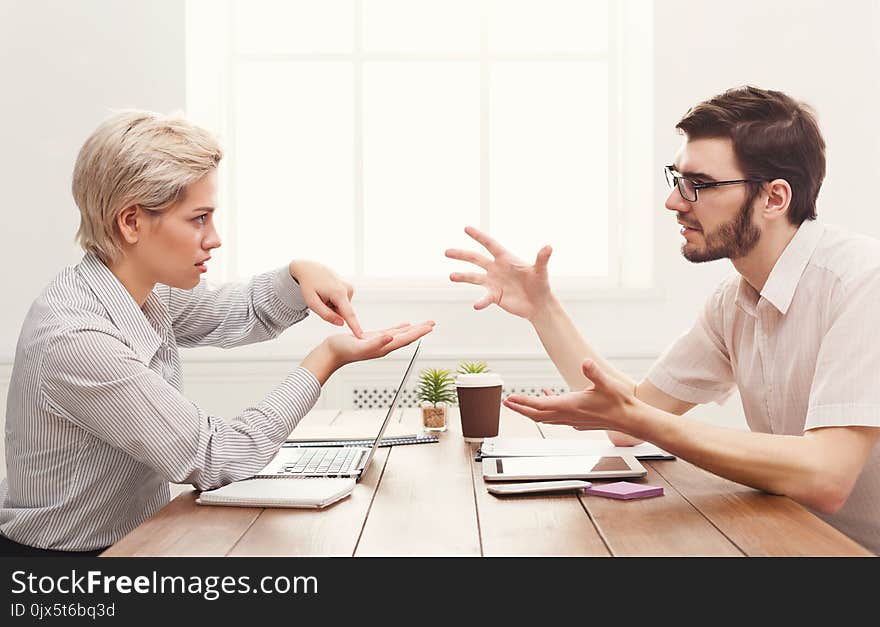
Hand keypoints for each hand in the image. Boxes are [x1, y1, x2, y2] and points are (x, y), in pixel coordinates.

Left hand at [289, 259, 362, 337]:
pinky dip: (335, 302)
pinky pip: (343, 302)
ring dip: (333, 306)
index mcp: (338, 293)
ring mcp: (350, 287)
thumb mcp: (312, 303)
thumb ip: (326, 315)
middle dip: (332, 312)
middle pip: (343, 312)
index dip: (355, 327)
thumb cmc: (308, 286)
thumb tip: (341, 323)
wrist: (309, 268)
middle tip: (320, 300)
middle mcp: (348, 289)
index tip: (362, 337)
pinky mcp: (350, 287)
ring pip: (343, 307)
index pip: (348, 314)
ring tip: (324, 295)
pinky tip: (328, 292)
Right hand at [325, 321, 434, 366]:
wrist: (330, 353)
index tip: (429, 327)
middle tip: (432, 323)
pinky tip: (404, 326)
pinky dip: (399, 329)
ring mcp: (379, 343)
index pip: (405, 339)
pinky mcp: (372, 339)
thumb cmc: (342, 350)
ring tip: (423, 325)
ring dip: (412, 330)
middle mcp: (383, 346)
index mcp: (383, 347)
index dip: (418, 332)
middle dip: (420, 330)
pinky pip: (390, 333)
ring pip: (400, 335)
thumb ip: (375, 342)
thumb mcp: (359, 345)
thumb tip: (390, 338)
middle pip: (406, 337)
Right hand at [445, 226, 552, 320]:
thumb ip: (541, 259)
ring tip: (451, 276)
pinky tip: (476, 305)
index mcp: (505, 259)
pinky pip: (484, 298)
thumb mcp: (540, 271)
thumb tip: (548, 247)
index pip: (490, 244)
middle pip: (475, 259)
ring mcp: (493, 282)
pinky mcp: (494, 296)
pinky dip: (481, 301)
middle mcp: (496, 269)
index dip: (478, 236)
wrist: (538, 304)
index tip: (466, 228)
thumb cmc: (540, 285)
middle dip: (461, 255)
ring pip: (474, 277)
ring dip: (462, 276)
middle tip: (447, 251)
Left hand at [503, 359, 636, 430]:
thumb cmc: (620, 403)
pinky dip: (546, 411)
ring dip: (531, 411)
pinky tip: (549, 399)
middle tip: (506, 402)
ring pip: (545, 418)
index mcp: (570, 406)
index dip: (523, 402)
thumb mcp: (607, 384)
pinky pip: (556, 418)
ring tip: (520, 403)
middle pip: (537, 415)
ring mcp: (573, 421)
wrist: (632, 420)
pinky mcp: (578, 422)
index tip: (510, 398)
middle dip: (520, 408)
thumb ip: (594, 373)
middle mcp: (568, 416)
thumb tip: (585, 362)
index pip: (540, 405)